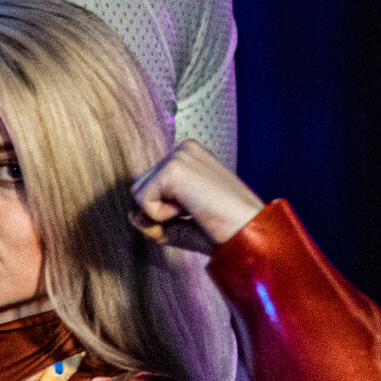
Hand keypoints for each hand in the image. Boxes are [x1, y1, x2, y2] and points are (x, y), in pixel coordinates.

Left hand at [129, 139, 263, 251]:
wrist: (248, 233)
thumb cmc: (222, 231)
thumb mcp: (181, 227)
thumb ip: (153, 222)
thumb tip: (131, 215)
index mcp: (188, 155)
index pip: (150, 184)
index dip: (164, 210)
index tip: (197, 212)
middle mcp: (183, 148)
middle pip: (139, 187)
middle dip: (159, 210)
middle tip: (196, 213)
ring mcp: (178, 155)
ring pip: (138, 193)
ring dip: (162, 213)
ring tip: (195, 210)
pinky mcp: (173, 168)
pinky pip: (143, 202)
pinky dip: (162, 216)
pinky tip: (192, 210)